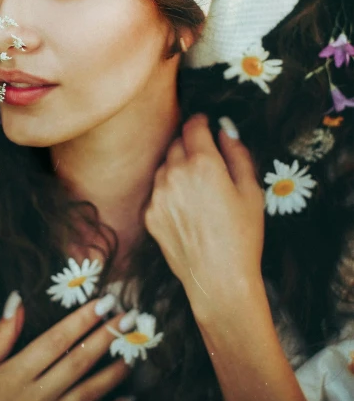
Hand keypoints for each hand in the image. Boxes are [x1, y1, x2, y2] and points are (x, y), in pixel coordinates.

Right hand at [0, 296, 133, 400]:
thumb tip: (17, 301)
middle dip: (107, 337)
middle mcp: (34, 399)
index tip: (103, 302)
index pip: (56, 340)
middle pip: (78, 362)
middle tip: (129, 317)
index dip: (82, 319)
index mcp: (13, 376)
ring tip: (134, 352)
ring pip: (88, 394)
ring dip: (114, 372)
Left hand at [143, 114, 264, 322]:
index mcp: (204, 164)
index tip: (205, 123)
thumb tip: (226, 129)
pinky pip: (158, 191)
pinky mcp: (150, 214)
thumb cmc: (242, 236)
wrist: (219, 279)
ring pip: (165, 166)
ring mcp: (158, 194)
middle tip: (206, 161)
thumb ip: (238, 153)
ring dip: (178, 168)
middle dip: (190, 145)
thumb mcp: (251, 191)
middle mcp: (175, 174)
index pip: (193, 126)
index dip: (201, 121)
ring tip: (198, 190)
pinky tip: (188, 210)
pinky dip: (169, 192)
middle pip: (177, 143)